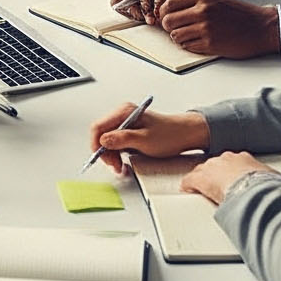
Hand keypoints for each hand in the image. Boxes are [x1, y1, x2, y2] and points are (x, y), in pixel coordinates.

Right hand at [84, 101, 207, 175]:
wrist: (185, 135)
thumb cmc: (170, 134)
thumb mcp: (145, 140)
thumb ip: (122, 139)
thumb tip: (104, 140)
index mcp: (124, 112)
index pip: (99, 127)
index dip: (96, 144)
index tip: (100, 158)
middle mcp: (123, 116)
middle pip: (102, 136)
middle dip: (106, 153)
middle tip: (115, 166)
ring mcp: (127, 125)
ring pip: (109, 142)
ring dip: (112, 157)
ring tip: (121, 168)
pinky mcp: (131, 134)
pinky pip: (117, 145)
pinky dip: (119, 156)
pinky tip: (125, 164)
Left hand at [156, 0, 280, 58]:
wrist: (262, 27)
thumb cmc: (240, 14)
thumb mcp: (215, 0)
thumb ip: (194, 3)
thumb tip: (171, 12)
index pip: (169, 3)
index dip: (163, 12)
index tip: (166, 17)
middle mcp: (202, 11)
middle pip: (168, 20)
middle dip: (168, 27)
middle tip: (175, 29)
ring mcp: (206, 28)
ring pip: (175, 36)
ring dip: (178, 38)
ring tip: (189, 36)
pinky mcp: (211, 44)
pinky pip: (188, 46)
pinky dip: (189, 46)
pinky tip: (198, 42)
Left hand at [181, 151, 280, 205]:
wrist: (256, 190)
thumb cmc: (267, 188)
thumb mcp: (273, 182)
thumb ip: (272, 183)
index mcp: (245, 159)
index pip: (234, 163)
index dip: (232, 173)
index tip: (232, 180)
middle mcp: (227, 159)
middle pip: (216, 165)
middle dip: (216, 175)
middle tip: (218, 188)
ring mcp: (214, 167)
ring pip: (203, 172)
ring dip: (203, 181)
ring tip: (203, 191)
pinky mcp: (202, 178)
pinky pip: (191, 181)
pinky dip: (189, 186)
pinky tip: (187, 191)